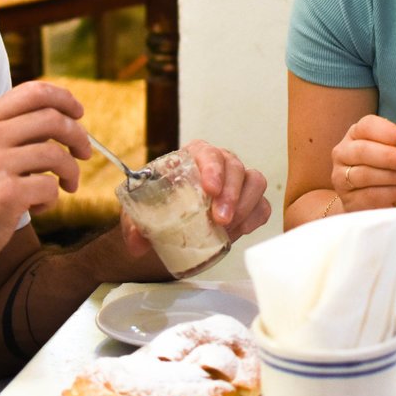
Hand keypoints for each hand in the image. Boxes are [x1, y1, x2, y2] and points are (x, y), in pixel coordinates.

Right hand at [0, 81, 88, 277]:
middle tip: (84, 153)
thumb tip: (64, 117)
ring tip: (68, 185)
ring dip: (71, 172)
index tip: (78, 114)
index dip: (64, 99)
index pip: (33, 92)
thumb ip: (15, 129)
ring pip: (56, 155)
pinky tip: (38, 206)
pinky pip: (49, 187)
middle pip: (52, 119)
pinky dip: (52, 199)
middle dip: (79, 136)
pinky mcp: (6, 194)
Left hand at [120, 140, 270, 255]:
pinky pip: (262, 205)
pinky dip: (255, 217)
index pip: (207, 153)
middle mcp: (218, 165)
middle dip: (231, 193)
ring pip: (255, 181)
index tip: (211, 190)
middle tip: (221, 219)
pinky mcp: (247, 203)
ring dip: (245, 204)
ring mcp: (236, 183)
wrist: (166, 224)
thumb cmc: (156, 208)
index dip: (213, 169)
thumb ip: (134, 225)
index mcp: (191, 157)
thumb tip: (137, 242)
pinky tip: (240, 231)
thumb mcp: (138, 213)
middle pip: (235, 167)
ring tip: (229, 227)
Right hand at [332, 115, 395, 213]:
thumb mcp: (395, 153)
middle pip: (362, 150)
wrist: (368, 202)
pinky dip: (391, 193)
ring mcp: (341, 177)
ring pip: (365, 175)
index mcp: (356, 134)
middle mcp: (343, 153)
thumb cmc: (384, 172)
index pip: (367, 126)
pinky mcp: (348, 200)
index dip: (388, 133)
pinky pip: (370, 196)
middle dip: (390, 157)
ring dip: (393, 177)